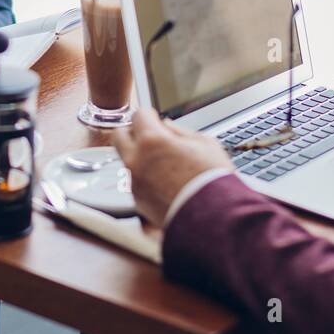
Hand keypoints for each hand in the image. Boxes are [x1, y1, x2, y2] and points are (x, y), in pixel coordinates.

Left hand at [112, 108, 231, 225]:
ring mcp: (135, 183)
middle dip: (132, 133)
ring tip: (163, 164)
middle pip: (119, 135)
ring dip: (139, 157)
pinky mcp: (138, 202)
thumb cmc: (213, 180)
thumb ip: (180, 131)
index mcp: (152, 141)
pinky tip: (165, 183)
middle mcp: (136, 160)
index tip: (156, 120)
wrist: (214, 218)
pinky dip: (146, 179)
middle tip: (150, 137)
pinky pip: (136, 182)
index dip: (149, 115)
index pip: (138, 115)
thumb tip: (167, 127)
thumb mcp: (205, 144)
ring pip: (127, 161)